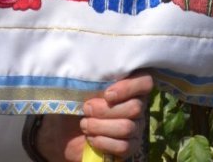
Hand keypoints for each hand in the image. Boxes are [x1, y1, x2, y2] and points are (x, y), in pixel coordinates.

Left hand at [35, 73, 152, 159]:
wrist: (66, 130)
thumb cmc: (76, 102)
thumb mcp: (81, 85)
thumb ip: (92, 76)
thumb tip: (92, 65)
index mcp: (130, 85)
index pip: (145, 81)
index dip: (128, 88)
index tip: (107, 93)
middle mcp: (138, 105)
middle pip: (135, 107)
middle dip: (105, 110)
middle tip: (87, 109)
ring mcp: (136, 127)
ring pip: (127, 127)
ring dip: (101, 126)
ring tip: (85, 124)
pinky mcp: (130, 147)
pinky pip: (123, 147)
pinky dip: (104, 142)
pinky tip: (91, 138)